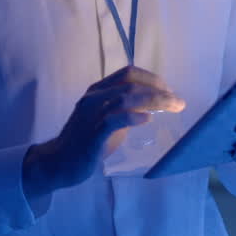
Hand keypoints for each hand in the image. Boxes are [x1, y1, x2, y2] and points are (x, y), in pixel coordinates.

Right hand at [23, 66, 184, 197]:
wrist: (57, 162)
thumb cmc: (85, 142)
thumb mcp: (106, 119)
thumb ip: (124, 110)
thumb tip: (151, 107)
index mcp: (98, 91)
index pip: (128, 73)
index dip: (152, 78)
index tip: (169, 90)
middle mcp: (94, 97)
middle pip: (131, 82)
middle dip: (159, 89)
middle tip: (177, 101)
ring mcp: (92, 114)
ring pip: (125, 97)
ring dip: (154, 100)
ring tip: (172, 107)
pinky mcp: (92, 134)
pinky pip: (113, 119)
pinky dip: (134, 116)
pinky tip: (147, 120)